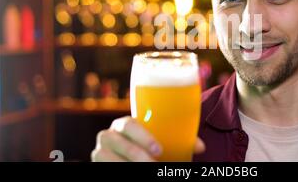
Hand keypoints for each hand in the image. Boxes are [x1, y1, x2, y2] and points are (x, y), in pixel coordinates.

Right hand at [91, 116, 205, 161]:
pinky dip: (118, 170)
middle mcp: (108, 135)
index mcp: (124, 125)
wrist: (132, 158)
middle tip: (154, 165)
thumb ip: (180, 141)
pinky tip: (133, 172)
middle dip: (136, 154)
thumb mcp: (162, 143)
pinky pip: (104, 167)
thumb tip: (201, 147)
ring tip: (146, 169)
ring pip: (106, 157)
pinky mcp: (97, 165)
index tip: (159, 150)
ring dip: (126, 164)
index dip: (143, 136)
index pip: (129, 124)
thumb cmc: (149, 148)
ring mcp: (99, 152)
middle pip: (116, 141)